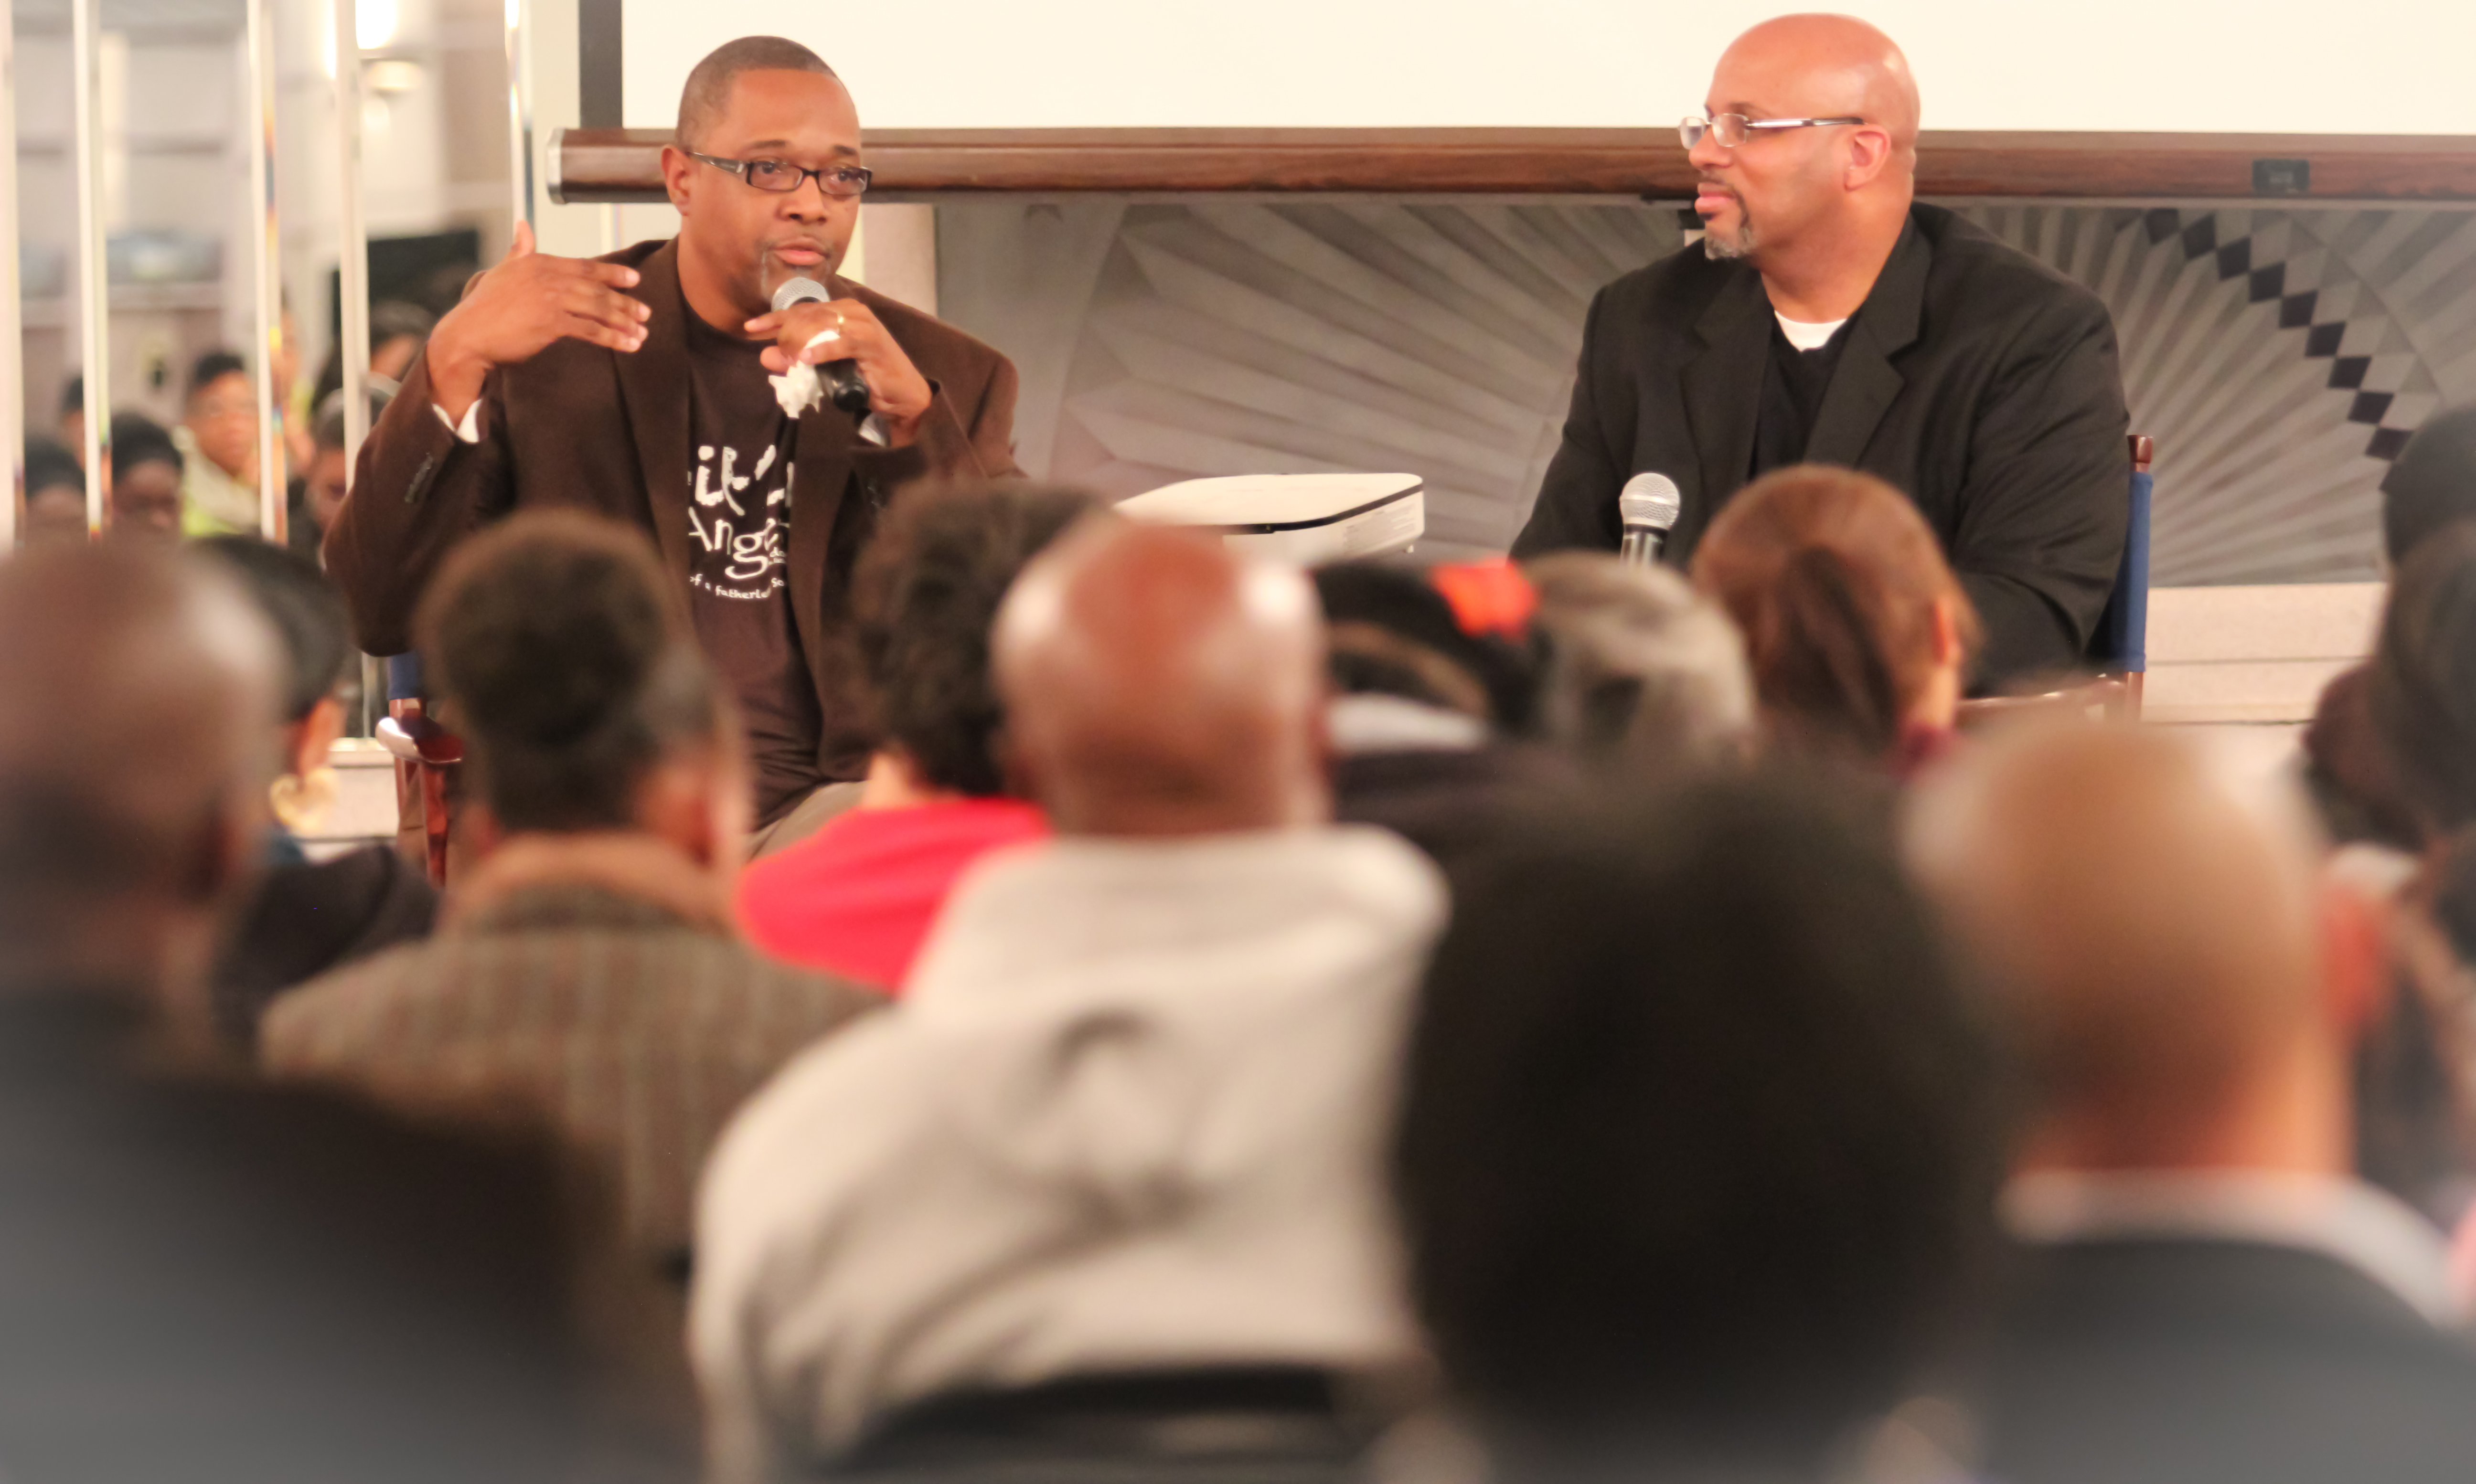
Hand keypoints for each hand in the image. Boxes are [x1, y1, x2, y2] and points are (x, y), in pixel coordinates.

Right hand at [425, 221, 650, 420]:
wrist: (467, 335)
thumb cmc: (484, 307)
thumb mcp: (502, 271)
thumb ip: (519, 250)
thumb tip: (522, 224)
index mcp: (539, 262)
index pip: (584, 266)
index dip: (611, 273)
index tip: (634, 280)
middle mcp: (548, 277)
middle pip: (596, 289)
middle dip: (625, 302)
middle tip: (646, 313)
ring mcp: (550, 299)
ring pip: (598, 308)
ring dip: (624, 321)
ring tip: (642, 333)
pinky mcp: (551, 323)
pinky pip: (590, 330)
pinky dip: (613, 338)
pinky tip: (628, 345)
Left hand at [743, 299, 931, 445]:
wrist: (904, 396)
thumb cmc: (865, 379)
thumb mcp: (825, 368)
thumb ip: (797, 359)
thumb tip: (765, 355)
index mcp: (841, 311)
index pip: (802, 310)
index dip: (774, 318)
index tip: (751, 327)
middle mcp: (852, 312)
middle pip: (808, 315)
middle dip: (785, 332)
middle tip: (772, 351)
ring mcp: (864, 325)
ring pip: (822, 325)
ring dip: (801, 341)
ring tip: (789, 358)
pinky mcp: (872, 343)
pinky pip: (842, 343)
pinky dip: (823, 350)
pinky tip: (806, 359)